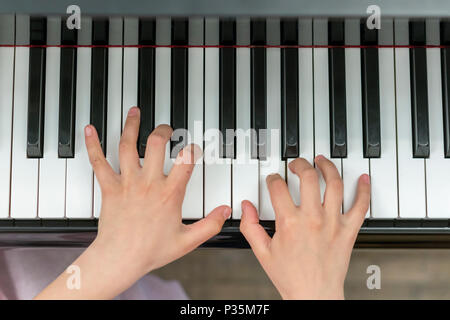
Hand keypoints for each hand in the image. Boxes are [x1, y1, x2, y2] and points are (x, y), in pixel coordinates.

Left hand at [36, 107, 229, 298]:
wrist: (120, 259)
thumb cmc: (151, 250)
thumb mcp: (188, 240)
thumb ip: (210, 225)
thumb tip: (225, 211)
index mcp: (169, 193)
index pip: (186, 160)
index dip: (192, 149)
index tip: (193, 148)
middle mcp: (148, 183)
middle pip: (156, 144)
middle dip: (163, 130)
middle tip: (166, 128)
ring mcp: (127, 183)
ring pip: (128, 146)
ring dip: (131, 126)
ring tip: (134, 112)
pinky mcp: (109, 187)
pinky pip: (99, 162)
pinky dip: (93, 145)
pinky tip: (90, 131)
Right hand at [240, 156, 369, 299]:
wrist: (314, 296)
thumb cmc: (290, 277)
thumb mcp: (262, 252)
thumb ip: (250, 226)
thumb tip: (246, 207)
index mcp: (289, 222)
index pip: (278, 187)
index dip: (273, 179)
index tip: (273, 180)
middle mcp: (312, 218)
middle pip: (308, 177)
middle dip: (299, 165)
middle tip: (296, 164)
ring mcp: (333, 223)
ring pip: (334, 184)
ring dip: (327, 168)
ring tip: (322, 161)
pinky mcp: (348, 230)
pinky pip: (360, 206)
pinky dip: (364, 190)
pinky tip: (362, 179)